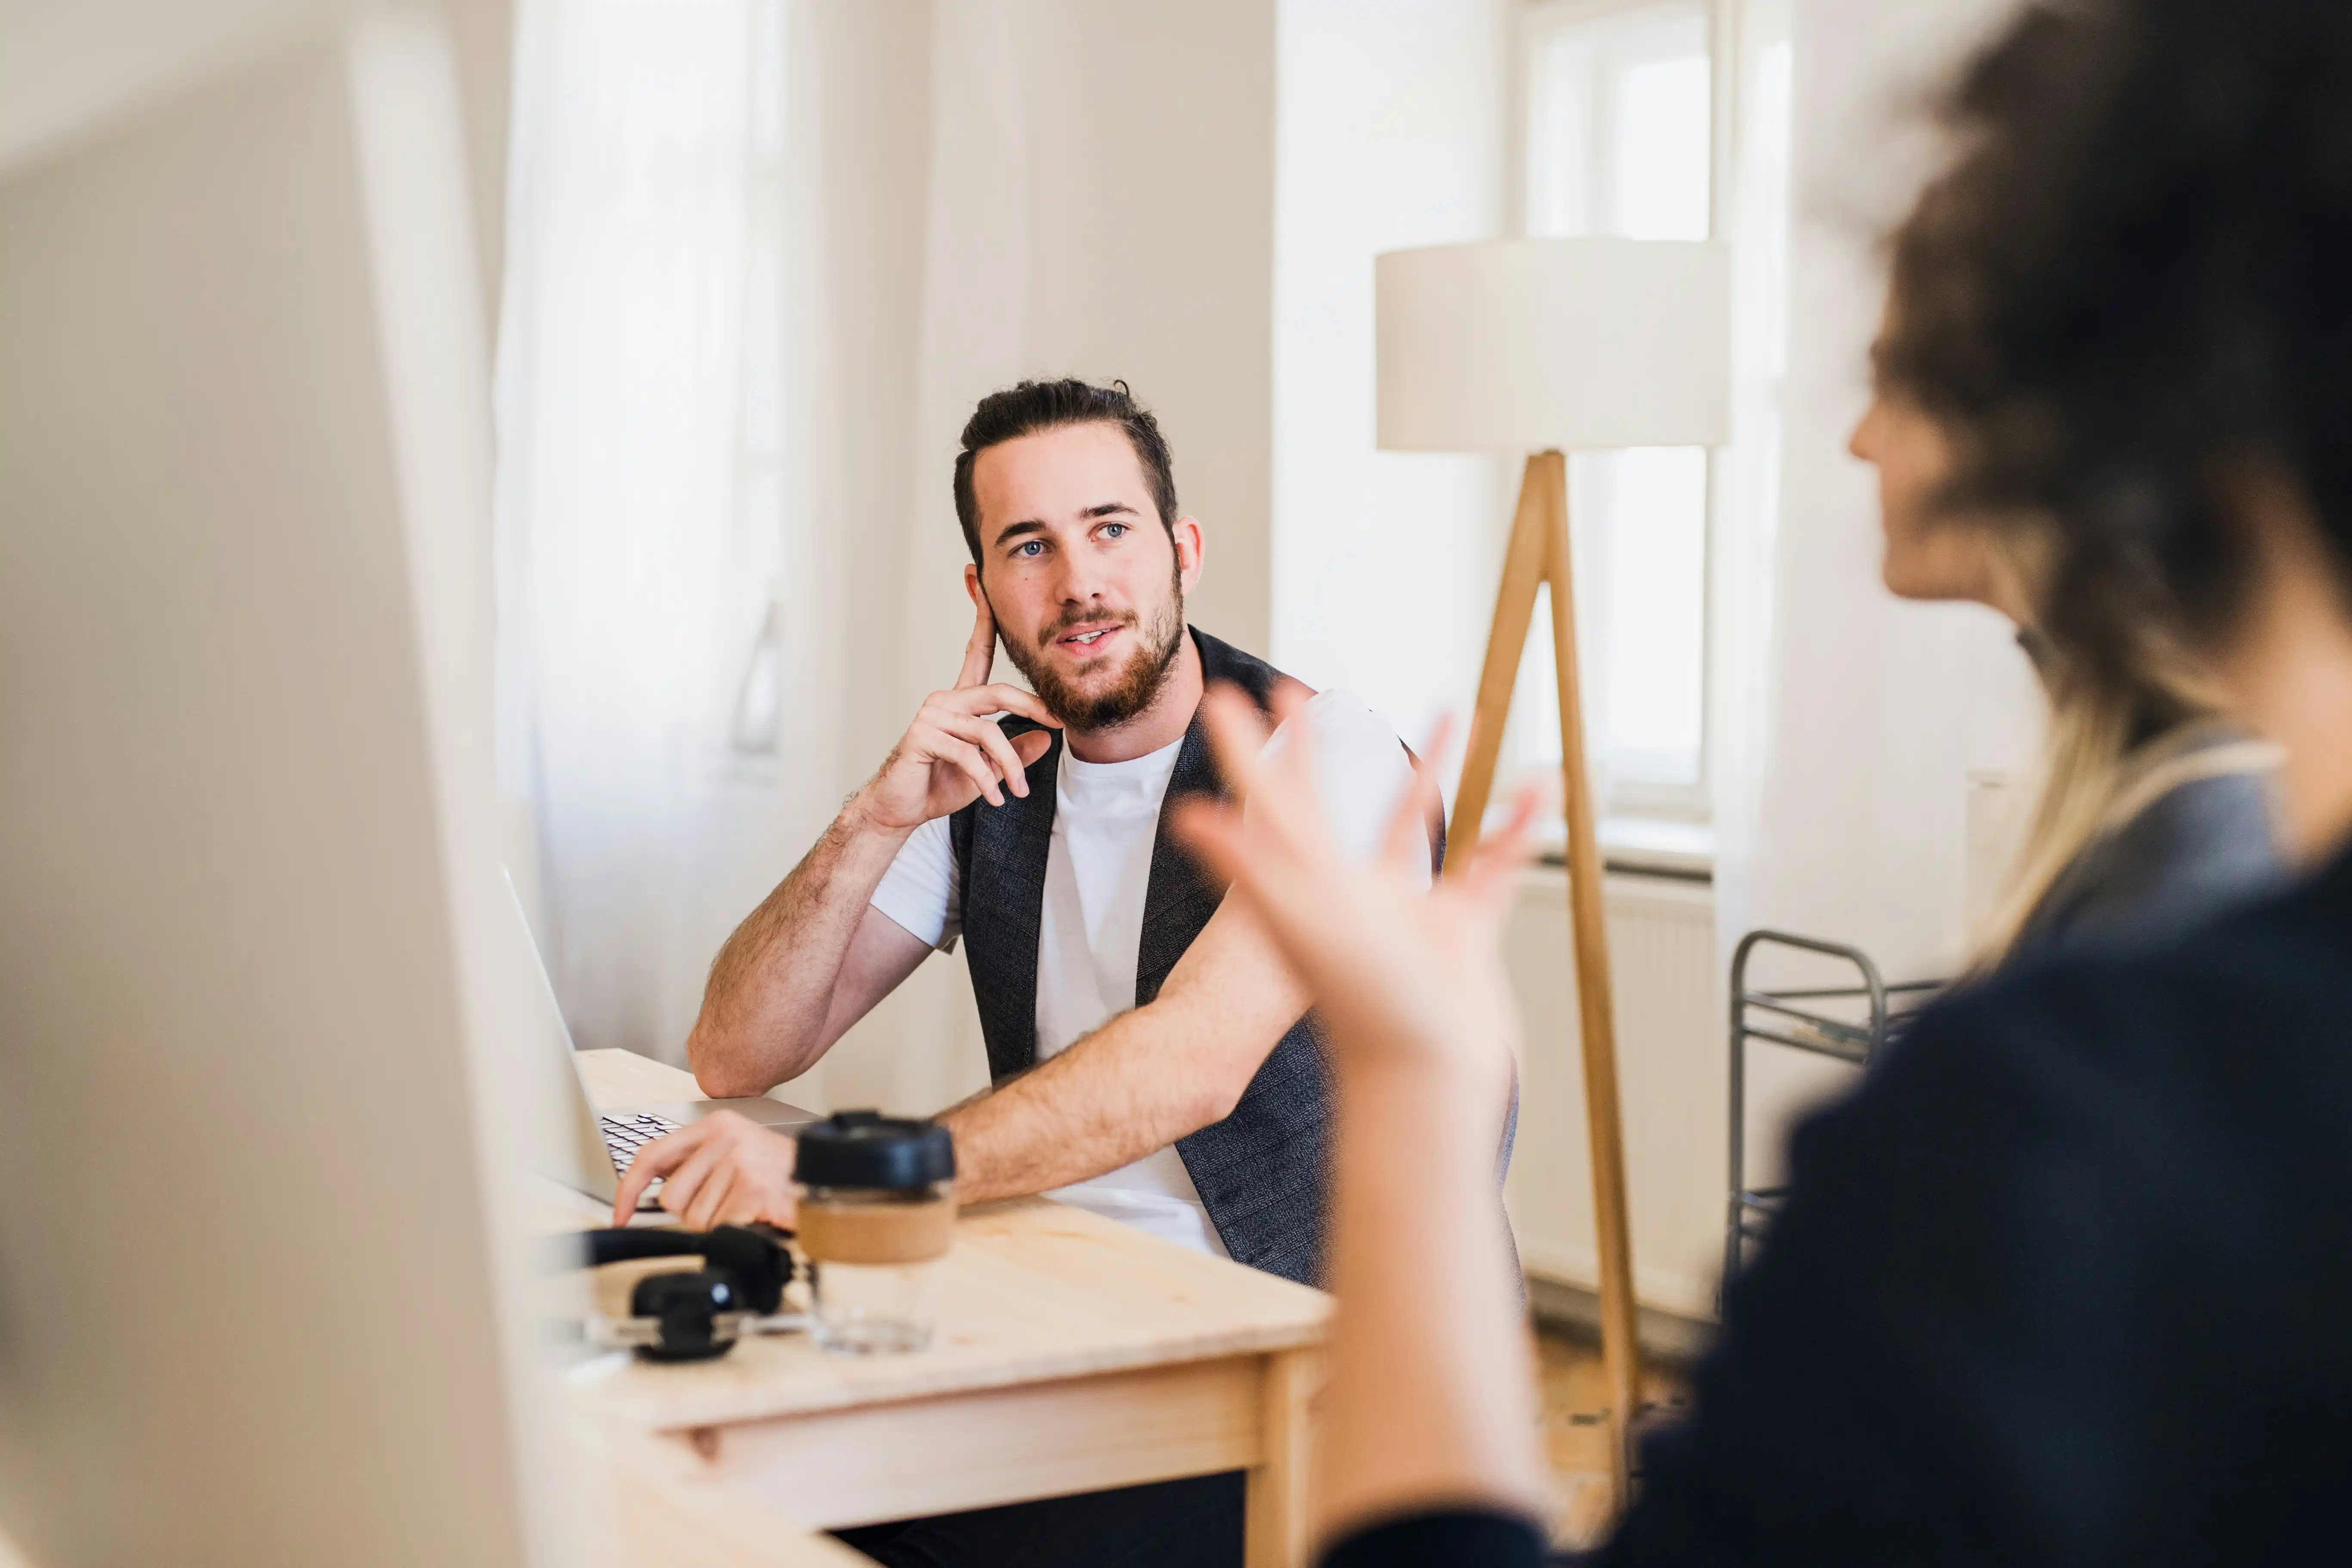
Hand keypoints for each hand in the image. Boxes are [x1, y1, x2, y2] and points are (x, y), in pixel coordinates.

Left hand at [610, 1112, 799, 1230]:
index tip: (620, 1214)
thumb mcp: (737, 1151)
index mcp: (717, 1125)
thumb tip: (656, 1193)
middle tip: (728, 1202)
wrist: (828, 1178)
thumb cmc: (781, 1171)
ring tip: (748, 1206)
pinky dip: (739, 1230)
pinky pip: (721, 1228)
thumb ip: (698, 1164)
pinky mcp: (753, 1188)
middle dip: (695, 1211)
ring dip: (721, 1223)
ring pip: (697, 1219)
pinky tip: (757, 1215)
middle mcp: (726, 1138)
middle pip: (672, 1197)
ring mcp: (740, 1161)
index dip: (630, 1188)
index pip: (653, 1154)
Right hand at [854, 596, 1060, 830]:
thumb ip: (1014, 752)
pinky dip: (987, 781)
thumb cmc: (939, 784)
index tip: (980, 580)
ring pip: (988, 733)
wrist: (900, 809)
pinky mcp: (922, 736)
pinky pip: (969, 756)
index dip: (982, 618)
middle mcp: (944, 700)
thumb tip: (1047, 738)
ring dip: (1009, 766)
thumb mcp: (988, 769)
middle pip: (998, 692)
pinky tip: (995, 798)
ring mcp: (932, 716)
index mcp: (960, 700)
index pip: (975, 652)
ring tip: (1018, 791)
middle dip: (1033, 708)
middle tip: (1060, 724)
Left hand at [1170, 685, 1544, 1080]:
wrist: (1421, 1079)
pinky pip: (1491, 865)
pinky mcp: (1462, 932)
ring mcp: (1410, 913)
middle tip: (1334, 693)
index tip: (1245, 694)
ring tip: (1462, 714)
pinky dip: (1514, 826)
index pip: (1276, 800)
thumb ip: (1248, 864)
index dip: (1260, 749)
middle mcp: (1357, 892)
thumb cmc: (1360, 1004)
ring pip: (1422, 824)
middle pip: (1338, 801)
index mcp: (1315, 882)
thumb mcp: (1296, 919)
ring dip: (1439, 768)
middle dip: (1338, 748)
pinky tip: (1538, 789)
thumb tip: (1186, 813)